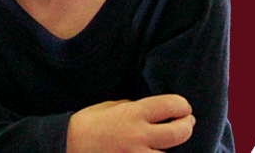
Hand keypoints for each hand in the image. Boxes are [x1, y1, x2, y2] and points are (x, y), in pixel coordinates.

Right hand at [66, 95, 194, 152]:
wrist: (66, 146)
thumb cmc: (87, 124)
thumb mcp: (110, 107)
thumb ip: (133, 107)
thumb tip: (152, 112)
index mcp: (132, 114)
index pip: (171, 105)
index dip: (182, 105)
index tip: (183, 107)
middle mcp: (138, 135)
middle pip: (179, 132)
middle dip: (188, 125)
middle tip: (187, 123)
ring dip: (175, 148)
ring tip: (172, 142)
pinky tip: (156, 151)